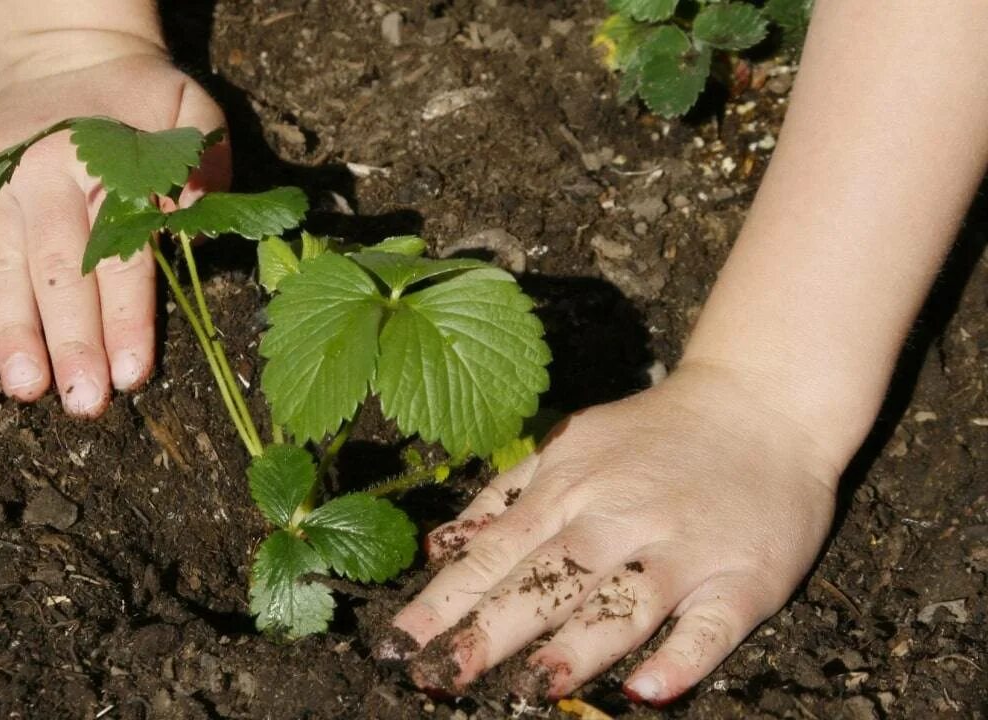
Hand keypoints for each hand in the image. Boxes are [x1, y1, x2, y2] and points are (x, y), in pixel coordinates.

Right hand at [0, 45, 229, 415]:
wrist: (71, 59)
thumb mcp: (190, 116)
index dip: (126, 318)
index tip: (131, 376)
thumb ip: (204, 163)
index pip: (119, 255)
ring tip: (25, 388)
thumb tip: (197, 217)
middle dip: (71, 343)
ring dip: (11, 331)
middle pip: (57, 271)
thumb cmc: (140, 109)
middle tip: (82, 402)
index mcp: (103, 161)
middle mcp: (38, 169)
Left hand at [385, 363, 840, 705]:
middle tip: (440, 676)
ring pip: (625, 602)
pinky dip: (683, 656)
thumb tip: (438, 550)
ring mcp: (683, 548)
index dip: (440, 602)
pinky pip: (714, 624)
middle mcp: (619, 517)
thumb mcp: (568, 447)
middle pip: (547, 580)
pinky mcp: (745, 576)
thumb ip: (503, 498)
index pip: (492, 554)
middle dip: (490, 631)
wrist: (760, 402)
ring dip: (579, 646)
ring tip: (534, 687)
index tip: (395, 647)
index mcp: (568, 490)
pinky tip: (649, 690)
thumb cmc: (652, 436)